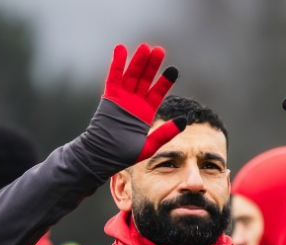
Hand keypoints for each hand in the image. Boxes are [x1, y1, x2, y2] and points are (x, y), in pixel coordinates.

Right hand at [102, 44, 185, 160]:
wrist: (102, 155)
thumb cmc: (123, 154)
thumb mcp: (149, 145)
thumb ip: (165, 133)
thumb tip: (184, 121)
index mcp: (145, 113)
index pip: (157, 93)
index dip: (165, 81)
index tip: (174, 69)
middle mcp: (134, 103)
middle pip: (145, 80)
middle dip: (152, 66)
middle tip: (159, 50)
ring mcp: (122, 99)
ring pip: (131, 75)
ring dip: (138, 61)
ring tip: (145, 47)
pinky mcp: (109, 97)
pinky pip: (113, 77)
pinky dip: (117, 63)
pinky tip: (121, 49)